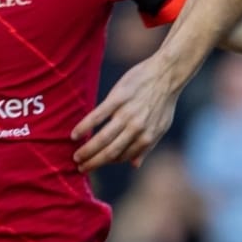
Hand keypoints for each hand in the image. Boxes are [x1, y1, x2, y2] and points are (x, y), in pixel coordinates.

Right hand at [70, 55, 182, 171]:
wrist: (166, 74)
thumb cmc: (163, 101)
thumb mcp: (161, 127)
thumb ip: (147, 146)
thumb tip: (135, 165)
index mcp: (147, 137)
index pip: (122, 156)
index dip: (107, 162)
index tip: (95, 163)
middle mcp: (136, 129)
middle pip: (110, 152)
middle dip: (93, 163)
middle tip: (80, 167)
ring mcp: (126, 114)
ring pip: (103, 138)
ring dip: (88, 150)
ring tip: (75, 156)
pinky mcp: (117, 98)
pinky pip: (97, 116)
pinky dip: (84, 127)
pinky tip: (74, 134)